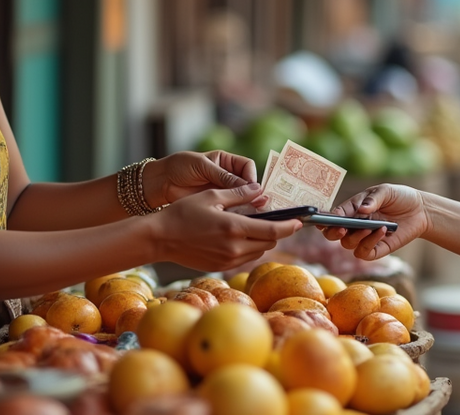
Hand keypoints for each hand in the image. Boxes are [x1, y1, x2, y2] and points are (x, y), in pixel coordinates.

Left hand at [147, 151, 257, 205]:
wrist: (160, 182)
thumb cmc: (179, 167)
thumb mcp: (202, 167)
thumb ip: (224, 176)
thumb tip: (249, 186)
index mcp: (226, 162)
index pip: (247, 167)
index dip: (252, 177)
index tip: (253, 188)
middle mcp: (227, 177)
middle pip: (248, 185)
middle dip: (253, 194)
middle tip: (258, 204)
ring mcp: (222, 192)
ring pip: (242, 199)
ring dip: (247, 206)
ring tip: (249, 213)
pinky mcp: (216, 206)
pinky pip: (231, 210)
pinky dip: (235, 214)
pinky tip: (237, 219)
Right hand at [155, 183, 301, 271]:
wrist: (159, 238)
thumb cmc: (183, 213)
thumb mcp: (212, 196)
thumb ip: (238, 194)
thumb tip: (260, 190)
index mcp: (234, 228)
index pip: (272, 231)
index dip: (289, 226)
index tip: (300, 221)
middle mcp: (234, 248)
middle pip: (269, 243)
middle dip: (276, 231)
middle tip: (277, 219)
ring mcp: (228, 260)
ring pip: (258, 251)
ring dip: (262, 240)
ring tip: (257, 225)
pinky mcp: (221, 267)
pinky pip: (245, 258)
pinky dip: (249, 247)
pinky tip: (240, 236)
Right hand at [319, 184, 430, 259]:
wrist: (420, 210)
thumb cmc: (399, 197)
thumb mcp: (386, 191)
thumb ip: (372, 199)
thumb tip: (361, 209)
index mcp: (352, 210)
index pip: (332, 216)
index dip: (324, 219)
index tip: (322, 219)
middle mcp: (355, 225)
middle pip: (333, 235)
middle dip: (333, 233)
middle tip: (341, 228)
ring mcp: (365, 238)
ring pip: (348, 244)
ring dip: (356, 237)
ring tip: (369, 227)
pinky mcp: (377, 249)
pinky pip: (365, 252)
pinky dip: (370, 243)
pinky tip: (381, 231)